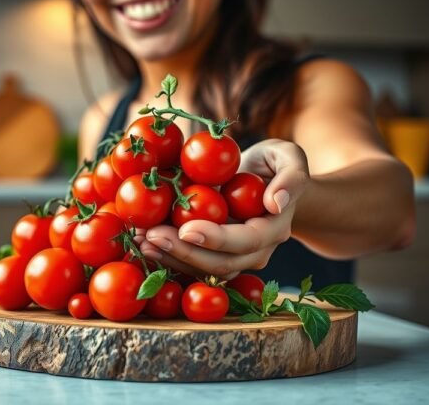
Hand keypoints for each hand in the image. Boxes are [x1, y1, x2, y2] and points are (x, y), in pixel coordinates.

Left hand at [140, 139, 309, 278]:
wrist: (268, 183)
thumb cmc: (276, 165)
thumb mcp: (289, 158)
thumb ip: (291, 177)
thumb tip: (276, 202)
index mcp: (273, 230)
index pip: (245, 242)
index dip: (215, 239)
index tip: (185, 228)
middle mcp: (255, 253)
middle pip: (219, 263)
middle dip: (182, 252)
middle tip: (150, 236)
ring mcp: (234, 259)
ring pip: (201, 270)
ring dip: (168, 258)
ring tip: (138, 241)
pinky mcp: (214, 257)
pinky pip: (190, 264)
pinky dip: (165, 255)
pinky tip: (139, 242)